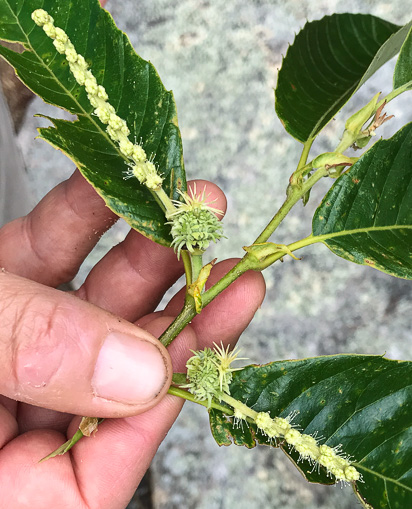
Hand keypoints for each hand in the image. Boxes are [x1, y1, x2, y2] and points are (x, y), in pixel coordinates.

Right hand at [0, 171, 264, 507]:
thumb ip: (35, 357)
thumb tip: (139, 370)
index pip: (100, 468)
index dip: (163, 402)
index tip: (213, 341)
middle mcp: (7, 415)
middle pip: (109, 368)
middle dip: (171, 306)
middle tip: (224, 263)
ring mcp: (7, 347)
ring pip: (86, 303)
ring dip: (140, 252)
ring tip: (189, 211)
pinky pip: (46, 255)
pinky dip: (81, 219)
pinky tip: (118, 188)